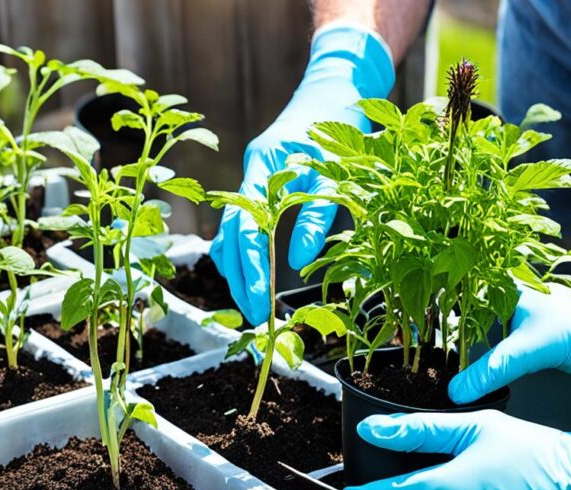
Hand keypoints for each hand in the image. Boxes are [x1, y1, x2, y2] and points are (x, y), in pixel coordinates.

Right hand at [209, 24, 394, 323]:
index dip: (250, 271)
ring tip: (250, 304)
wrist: (335, 88)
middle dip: (239, 280)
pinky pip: (241, 225)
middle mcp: (249, 175)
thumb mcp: (334, 172)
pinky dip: (242, 252)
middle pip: (229, 237)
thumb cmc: (340, 124)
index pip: (245, 230)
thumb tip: (296, 263)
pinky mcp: (260, 186)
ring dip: (236, 269)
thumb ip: (316, 217)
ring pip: (229, 233)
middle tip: (254, 319)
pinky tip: (251, 273)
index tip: (259, 304)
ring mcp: (251, 181)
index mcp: (261, 168)